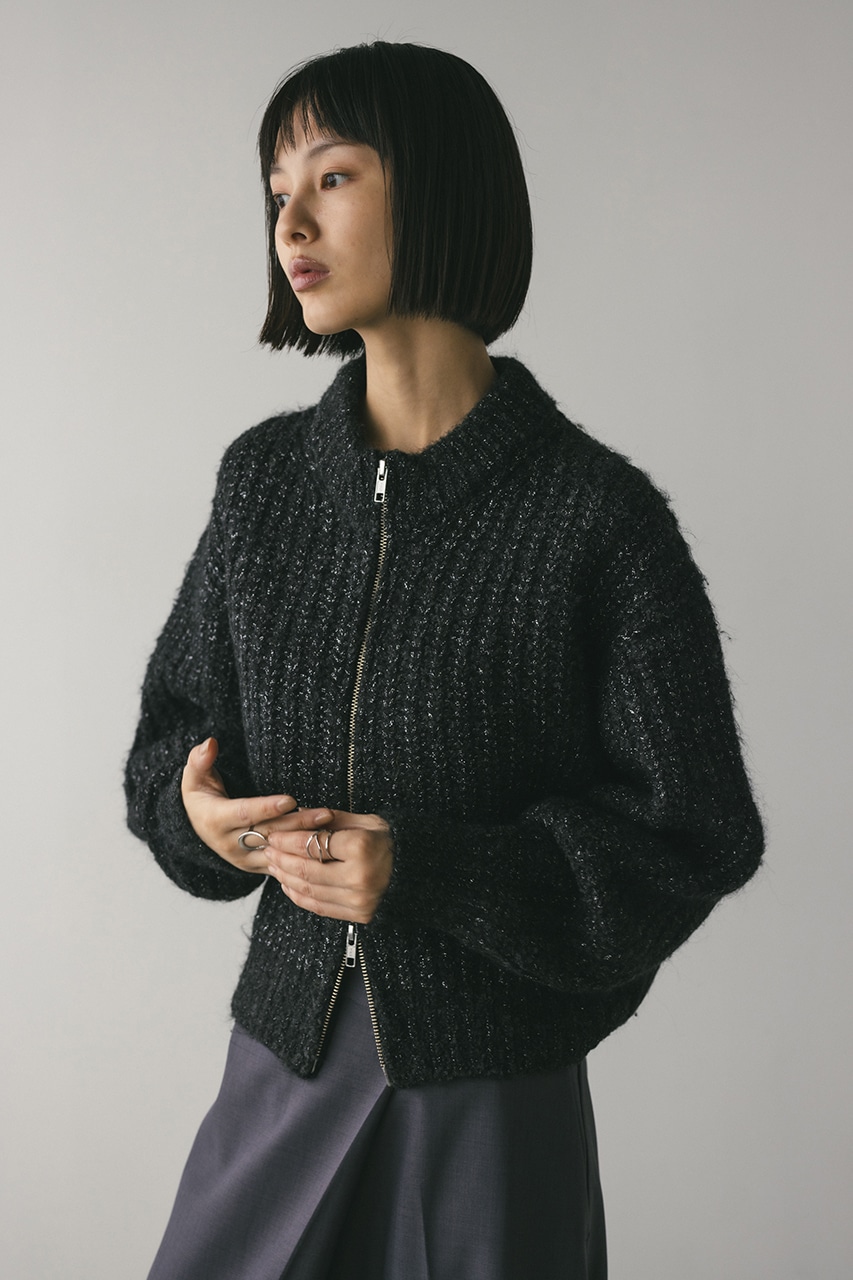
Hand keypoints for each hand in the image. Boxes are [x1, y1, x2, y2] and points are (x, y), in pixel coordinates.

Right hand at [180, 738, 332, 873]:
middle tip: (326, 813)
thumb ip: (199, 760)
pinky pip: (284, 866)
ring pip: (280, 852)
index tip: (290, 799)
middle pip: (270, 832)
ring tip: (333, 830)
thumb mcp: (193, 777)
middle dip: (298, 823)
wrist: (198, 830)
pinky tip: (326, 848)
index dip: (267, 807)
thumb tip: (209, 744)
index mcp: (216, 820)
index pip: (245, 813)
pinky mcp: (259, 867)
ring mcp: (246, 859)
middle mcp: (231, 844)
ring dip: (307, 843)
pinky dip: (305, 857)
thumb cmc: (200, 797)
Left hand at [265, 811, 393, 923]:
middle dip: (281, 859)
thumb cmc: (391, 841)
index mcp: (361, 847)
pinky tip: (288, 884)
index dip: (287, 840)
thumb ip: (332, 820)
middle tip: (268, 849)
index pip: (312, 844)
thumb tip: (298, 815)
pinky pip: (318, 907)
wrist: (418, 872)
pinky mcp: (359, 915)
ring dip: (286, 877)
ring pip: (308, 890)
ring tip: (274, 865)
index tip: (274, 835)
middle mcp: (359, 877)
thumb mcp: (366, 822)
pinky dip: (298, 896)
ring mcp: (359, 900)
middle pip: (306, 869)